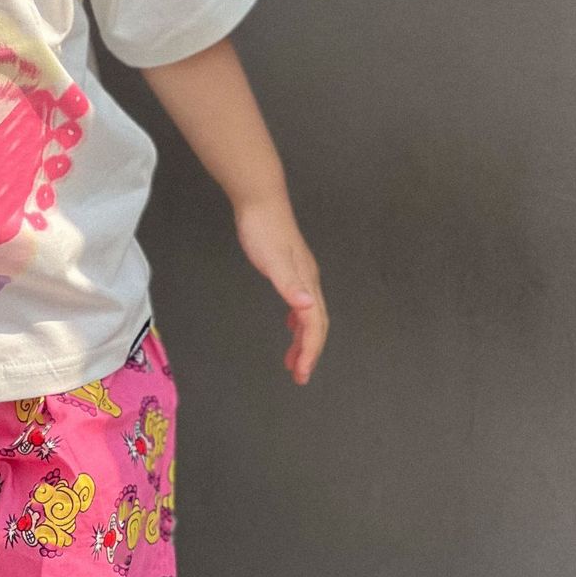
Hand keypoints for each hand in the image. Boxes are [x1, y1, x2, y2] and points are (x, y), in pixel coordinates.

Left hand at [232, 195, 327, 385]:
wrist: (259, 201)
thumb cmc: (264, 230)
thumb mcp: (274, 260)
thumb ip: (289, 283)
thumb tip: (307, 306)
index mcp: (307, 283)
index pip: (315, 324)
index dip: (311, 350)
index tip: (301, 372)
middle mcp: (309, 281)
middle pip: (316, 324)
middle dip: (310, 352)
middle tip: (299, 376)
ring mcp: (301, 275)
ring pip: (308, 316)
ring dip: (303, 340)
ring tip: (293, 361)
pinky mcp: (290, 269)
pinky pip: (300, 304)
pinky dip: (297, 322)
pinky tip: (289, 326)